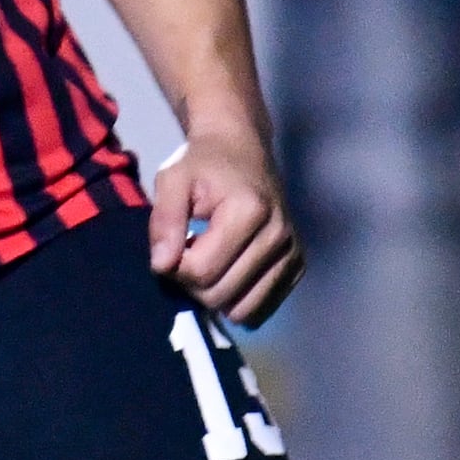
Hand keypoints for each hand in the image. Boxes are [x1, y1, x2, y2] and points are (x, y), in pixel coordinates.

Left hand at [148, 125, 301, 328]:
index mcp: (250, 211)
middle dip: (193, 283)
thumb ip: (164, 221)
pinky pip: (262, 308)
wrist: (241, 150)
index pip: (202, 271)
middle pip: (221, 294)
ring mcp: (293, 253)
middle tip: (188, 253)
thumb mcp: (172, 180)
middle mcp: (280, 235)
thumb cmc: (203, 164)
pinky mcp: (298, 266)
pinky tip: (229, 272)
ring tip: (209, 262)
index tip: (173, 245)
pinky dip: (239, 299)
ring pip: (242, 309)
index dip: (175, 267)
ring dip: (216, 295)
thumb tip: (162, 266)